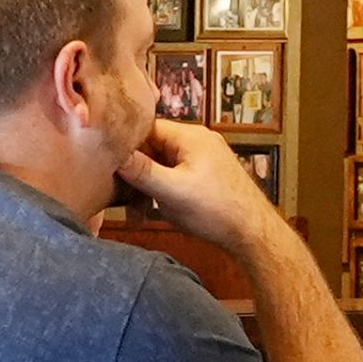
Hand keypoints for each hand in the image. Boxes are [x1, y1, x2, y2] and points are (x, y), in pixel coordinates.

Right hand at [114, 116, 282, 251]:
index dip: (126, 144)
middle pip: (154, 146)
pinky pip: (176, 175)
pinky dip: (163, 190)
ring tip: (140, 210)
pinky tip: (156, 210)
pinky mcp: (207, 175)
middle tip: (123, 195)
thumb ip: (142, 171)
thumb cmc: (217, 211)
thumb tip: (114, 154)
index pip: (146, 128)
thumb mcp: (172, 192)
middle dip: (137, 170)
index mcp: (190, 136)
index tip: (109, 163)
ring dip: (149, 185)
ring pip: (163, 164)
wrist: (252, 233)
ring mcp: (204, 158)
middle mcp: (198, 141)